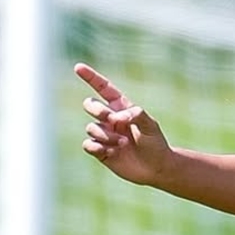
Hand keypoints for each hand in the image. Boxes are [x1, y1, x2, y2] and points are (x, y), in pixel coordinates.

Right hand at [76, 63, 170, 185]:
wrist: (156, 167)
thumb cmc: (155, 143)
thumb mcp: (151, 126)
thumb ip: (135, 115)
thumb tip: (115, 117)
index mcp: (122, 108)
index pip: (104, 89)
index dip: (91, 77)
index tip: (78, 67)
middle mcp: (110, 120)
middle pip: (90, 105)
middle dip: (97, 110)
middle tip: (113, 121)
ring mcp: (104, 134)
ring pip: (91, 127)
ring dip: (106, 136)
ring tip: (123, 144)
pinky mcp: (99, 150)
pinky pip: (87, 144)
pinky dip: (98, 147)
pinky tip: (112, 152)